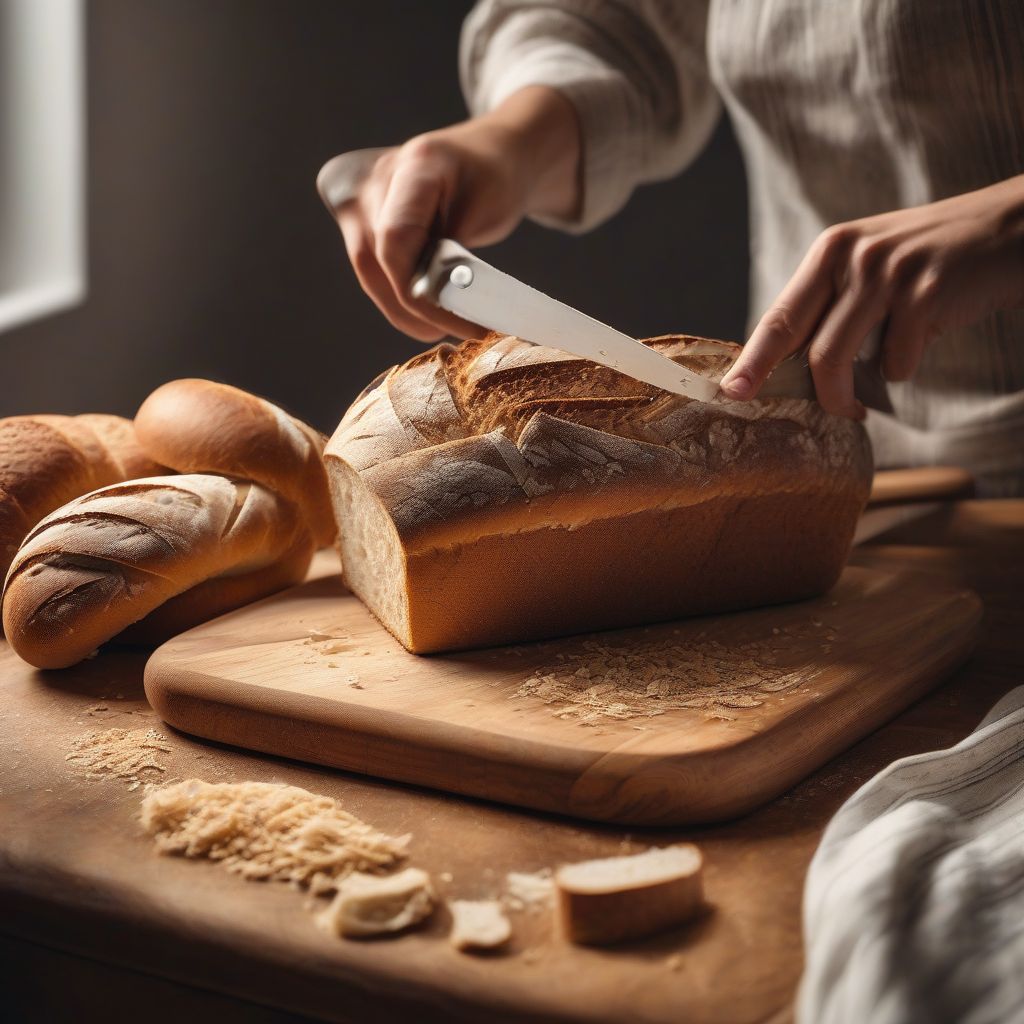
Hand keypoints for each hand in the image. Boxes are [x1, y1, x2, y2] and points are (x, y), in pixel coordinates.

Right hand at [333, 86, 580, 340]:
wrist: (486, 156)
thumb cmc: (494, 179)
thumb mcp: (489, 211)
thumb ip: (456, 252)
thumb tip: (434, 301)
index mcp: (413, 166)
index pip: (395, 240)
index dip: (420, 291)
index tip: (460, 323)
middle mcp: (373, 178)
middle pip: (376, 261)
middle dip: (416, 308)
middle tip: (460, 334)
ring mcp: (359, 197)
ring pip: (369, 273)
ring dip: (404, 311)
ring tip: (444, 331)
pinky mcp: (357, 219)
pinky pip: (371, 270)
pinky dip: (397, 297)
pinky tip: (426, 318)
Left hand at [720, 175, 1023, 417]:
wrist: (1011, 229)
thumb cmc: (931, 260)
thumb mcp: (873, 266)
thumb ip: (833, 304)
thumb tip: (788, 363)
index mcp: (832, 251)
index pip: (780, 314)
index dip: (752, 357)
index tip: (729, 389)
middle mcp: (854, 258)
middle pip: (802, 342)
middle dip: (778, 384)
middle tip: (765, 409)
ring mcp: (890, 274)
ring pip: (839, 359)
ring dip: (845, 397)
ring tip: (855, 409)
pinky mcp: (926, 293)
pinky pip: (896, 361)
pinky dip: (902, 369)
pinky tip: (920, 346)